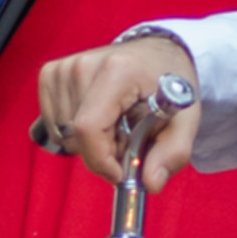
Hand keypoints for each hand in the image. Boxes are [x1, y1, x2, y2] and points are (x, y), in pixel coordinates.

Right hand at [36, 34, 201, 189]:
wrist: (156, 55)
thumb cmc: (169, 84)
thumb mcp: (186, 119)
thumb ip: (173, 152)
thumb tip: (151, 182)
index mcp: (118, 71)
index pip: (89, 128)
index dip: (101, 160)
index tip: (121, 171)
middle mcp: (84, 65)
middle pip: (76, 136)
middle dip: (103, 152)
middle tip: (129, 138)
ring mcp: (63, 69)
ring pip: (63, 134)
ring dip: (89, 142)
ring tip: (116, 125)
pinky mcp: (50, 74)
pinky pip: (54, 124)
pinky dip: (75, 132)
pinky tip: (99, 117)